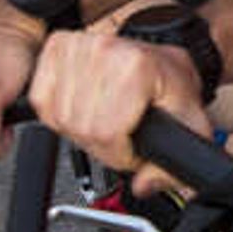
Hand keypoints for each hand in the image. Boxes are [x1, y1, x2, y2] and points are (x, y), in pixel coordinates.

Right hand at [25, 25, 207, 175]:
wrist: (160, 60)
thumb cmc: (171, 85)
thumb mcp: (189, 125)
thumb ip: (174, 166)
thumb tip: (144, 184)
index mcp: (136, 66)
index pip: (107, 132)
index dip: (121, 154)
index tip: (133, 149)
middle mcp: (104, 50)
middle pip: (84, 128)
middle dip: (104, 145)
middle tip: (123, 135)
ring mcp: (77, 47)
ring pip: (61, 118)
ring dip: (82, 130)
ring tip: (106, 120)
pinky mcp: (55, 49)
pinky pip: (43, 101)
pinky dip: (59, 114)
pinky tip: (82, 108)